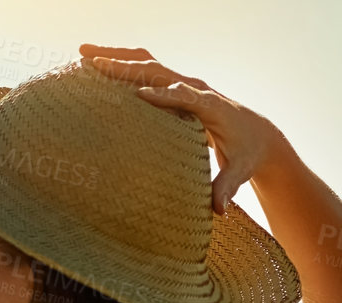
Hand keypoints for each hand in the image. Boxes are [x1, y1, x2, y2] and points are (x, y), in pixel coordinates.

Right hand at [78, 44, 289, 212]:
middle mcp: (195, 89)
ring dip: (116, 58)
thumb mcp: (239, 172)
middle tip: (91, 61)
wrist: (257, 136)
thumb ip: (227, 187)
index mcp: (209, 106)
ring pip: (147, 64)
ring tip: (84, 54)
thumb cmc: (247, 155)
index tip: (138, 95)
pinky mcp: (174, 90)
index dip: (163, 94)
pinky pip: (146, 72)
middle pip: (157, 69)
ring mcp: (182, 86)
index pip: (184, 96)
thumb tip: (218, 209)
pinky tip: (98, 69)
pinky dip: (121, 68)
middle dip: (124, 65)